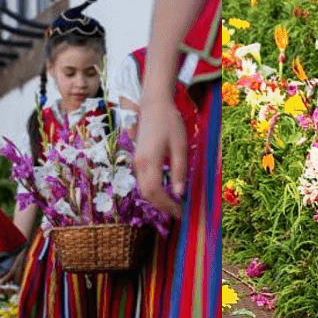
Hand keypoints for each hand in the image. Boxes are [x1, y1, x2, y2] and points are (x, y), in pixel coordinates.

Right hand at [134, 89, 187, 219]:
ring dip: (158, 200)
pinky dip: (154, 191)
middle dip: (162, 206)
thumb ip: (179, 171)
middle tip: (178, 212)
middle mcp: (139, 164)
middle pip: (147, 194)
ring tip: (174, 204)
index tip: (181, 212)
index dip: (167, 205)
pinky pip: (144, 181)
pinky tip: (166, 191)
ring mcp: (137, 162)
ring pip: (144, 189)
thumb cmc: (170, 123)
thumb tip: (180, 193)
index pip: (155, 192)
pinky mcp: (138, 159)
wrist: (154, 105)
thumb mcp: (180, 146)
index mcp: (149, 161)